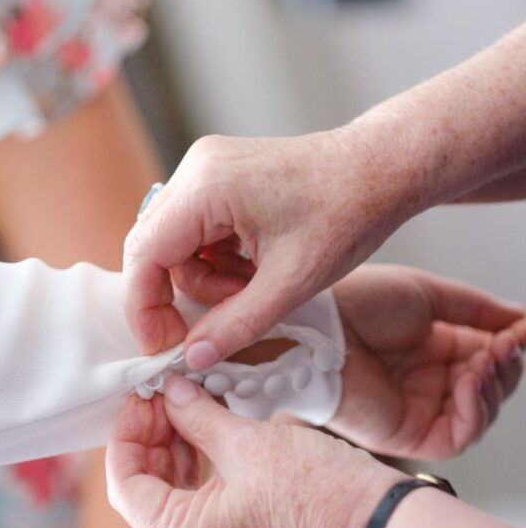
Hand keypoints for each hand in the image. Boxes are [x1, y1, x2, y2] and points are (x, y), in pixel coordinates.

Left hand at [106, 377, 405, 527]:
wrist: (382, 523)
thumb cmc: (317, 489)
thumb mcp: (245, 443)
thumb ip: (195, 416)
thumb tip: (168, 392)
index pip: (126, 488)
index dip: (126, 437)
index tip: (140, 398)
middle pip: (147, 492)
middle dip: (150, 439)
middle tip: (161, 395)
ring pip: (174, 494)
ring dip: (173, 448)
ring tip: (182, 404)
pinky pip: (202, 500)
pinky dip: (197, 463)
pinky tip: (204, 427)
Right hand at [123, 129, 414, 366]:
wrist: (383, 169)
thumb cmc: (348, 214)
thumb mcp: (292, 283)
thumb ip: (236, 325)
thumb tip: (192, 358)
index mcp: (206, 188)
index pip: (144, 255)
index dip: (146, 307)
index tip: (163, 345)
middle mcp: (196, 170)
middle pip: (152, 249)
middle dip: (179, 294)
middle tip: (213, 325)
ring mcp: (205, 169)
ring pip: (174, 245)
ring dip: (206, 280)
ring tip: (253, 287)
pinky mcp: (217, 176)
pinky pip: (194, 232)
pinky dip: (216, 261)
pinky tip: (253, 267)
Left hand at [330, 265, 525, 458]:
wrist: (318, 326)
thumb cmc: (357, 303)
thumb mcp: (428, 294)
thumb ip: (477, 309)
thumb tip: (522, 318)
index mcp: (428, 345)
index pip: (486, 353)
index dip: (511, 343)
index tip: (525, 329)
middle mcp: (423, 378)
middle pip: (489, 385)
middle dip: (508, 364)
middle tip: (509, 343)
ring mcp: (416, 408)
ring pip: (480, 412)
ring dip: (495, 385)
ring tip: (487, 357)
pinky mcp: (406, 434)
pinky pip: (458, 436)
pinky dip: (476, 410)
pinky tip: (470, 381)